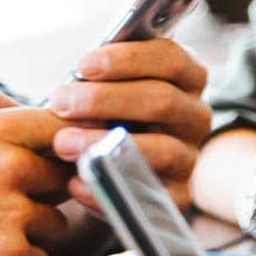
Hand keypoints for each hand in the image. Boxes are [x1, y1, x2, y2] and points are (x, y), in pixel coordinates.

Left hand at [51, 37, 210, 210]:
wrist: (112, 170)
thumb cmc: (105, 117)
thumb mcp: (107, 90)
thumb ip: (99, 78)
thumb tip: (75, 80)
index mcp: (185, 80)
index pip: (170, 59)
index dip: (127, 59)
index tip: (83, 65)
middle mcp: (194, 117)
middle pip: (161, 100)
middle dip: (105, 100)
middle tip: (61, 102)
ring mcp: (190, 157)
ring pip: (161, 149)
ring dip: (106, 144)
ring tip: (62, 143)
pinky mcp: (179, 196)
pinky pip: (150, 195)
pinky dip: (110, 189)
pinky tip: (75, 183)